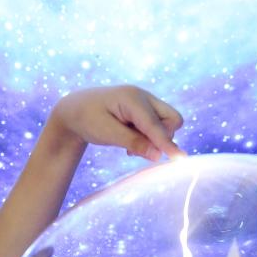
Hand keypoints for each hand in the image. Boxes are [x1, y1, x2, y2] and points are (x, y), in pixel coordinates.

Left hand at [50, 86, 184, 160]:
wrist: (75, 109)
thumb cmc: (87, 119)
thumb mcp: (106, 133)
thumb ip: (133, 142)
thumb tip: (158, 155)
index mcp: (132, 98)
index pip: (156, 125)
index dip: (167, 143)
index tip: (180, 160)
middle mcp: (144, 96)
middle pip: (172, 119)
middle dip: (162, 138)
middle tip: (136, 150)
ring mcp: (146, 102)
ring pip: (167, 124)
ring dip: (155, 140)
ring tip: (129, 147)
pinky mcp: (145, 110)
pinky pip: (159, 126)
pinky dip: (150, 137)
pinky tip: (130, 142)